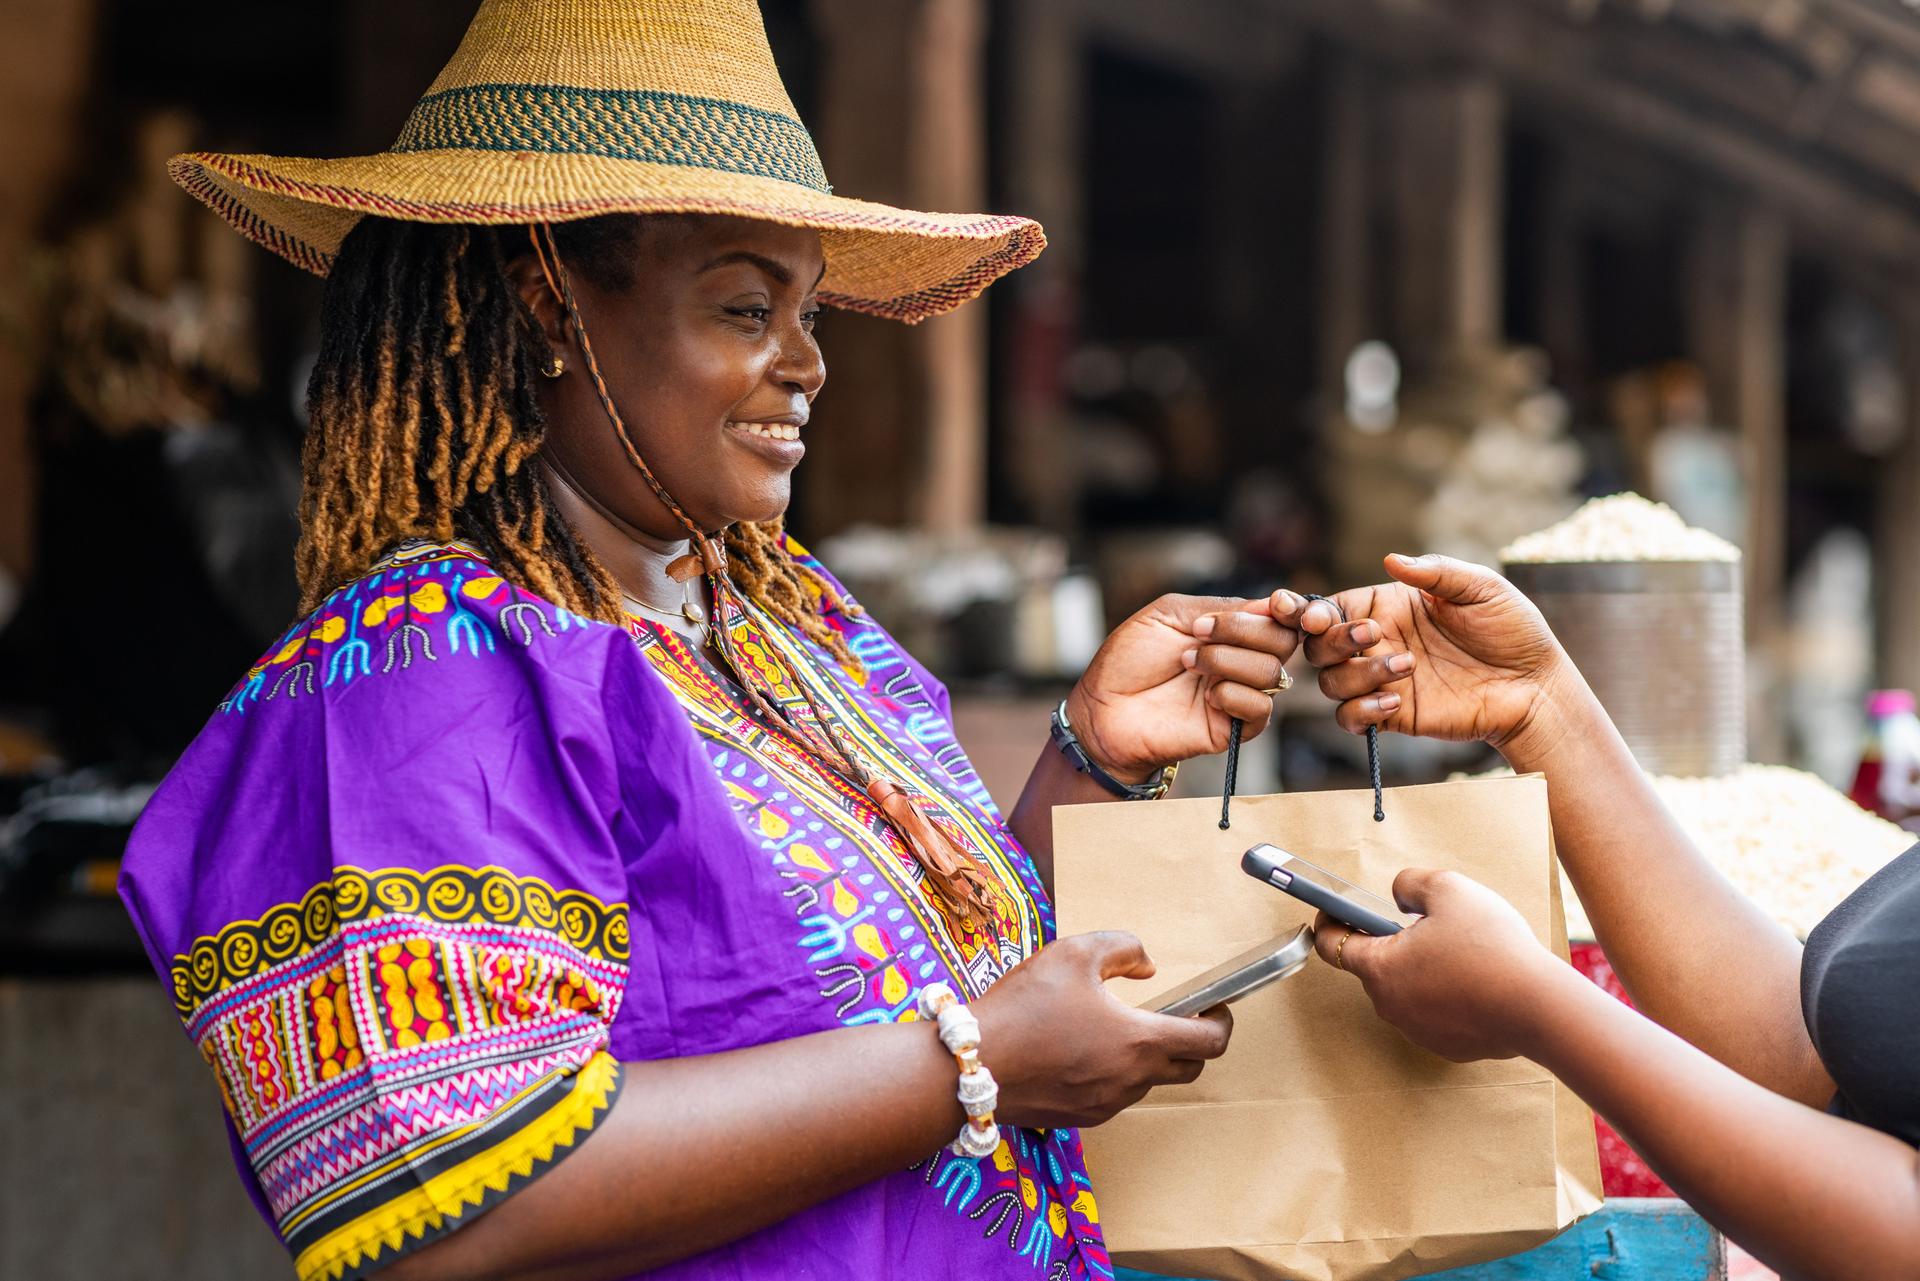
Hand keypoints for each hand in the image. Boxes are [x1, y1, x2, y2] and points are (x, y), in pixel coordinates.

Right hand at [974, 931, 1232, 1128]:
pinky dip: (1115, 1074)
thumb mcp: (1074, 953)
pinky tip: (1084, 1051)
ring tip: (1116, 1028)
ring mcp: (1107, 1105)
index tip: (1216, 1008)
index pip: (1210, 1043)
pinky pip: (1115, 1095)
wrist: (972, 1064)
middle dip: (1190, 1042)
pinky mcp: (1082, 1118)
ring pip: (1148, 1082)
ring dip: (1147, 1058)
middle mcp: (1131, 1081)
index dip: (1222, 1023)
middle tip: (1174, 1016)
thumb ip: (1123, 948)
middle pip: (1188, 1069)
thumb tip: (1148, 967)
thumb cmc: (1023, 1007)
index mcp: (1140, 1042)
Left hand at [1068, 594, 1351, 781]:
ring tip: (1188, 663)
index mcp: (1231, 630)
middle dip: (1244, 630)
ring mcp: (1239, 693)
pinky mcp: (1234, 728)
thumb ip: (1219, 606)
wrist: (1103, 708)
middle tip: (1199, 633)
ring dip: (1226, 661)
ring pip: (1272, 672)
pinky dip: (1233, 694)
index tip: (1275, 603)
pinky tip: (1206, 696)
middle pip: (1283, 641)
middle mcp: (1241, 660)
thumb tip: (1268, 605)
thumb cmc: (1129, 660)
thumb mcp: (1169, 614)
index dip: (1287, 608)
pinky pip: (1260, 708)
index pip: (1278, 616)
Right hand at [1275, 554, 1577, 756]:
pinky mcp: (1392, 714)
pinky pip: (1349, 718)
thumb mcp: (1481, 588)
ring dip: (1356, 674)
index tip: (1318, 616)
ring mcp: (1382, 680)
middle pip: (1318, 645)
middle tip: (1372, 635)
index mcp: (1389, 607)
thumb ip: (1436, 571)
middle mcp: (1378, 643)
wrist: (1535, 686)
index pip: (1331, 606)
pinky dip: (1360, 711)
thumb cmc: (1513, 630)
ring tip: (1408, 667)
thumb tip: (1391, 559)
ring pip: (1330, 682)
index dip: (1312, 611)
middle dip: (1332, 640)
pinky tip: (1396, 700)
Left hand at [1312, 868, 1563, 1061]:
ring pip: (1406, 989)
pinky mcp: (1446, 1045)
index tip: (1333, 908)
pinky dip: (1445, 994)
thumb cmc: (1492, 948)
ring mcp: (1417, 1030)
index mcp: (1380, 968)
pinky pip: (1434, 1011)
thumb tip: (1398, 896)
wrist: (1540, 1007)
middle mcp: (1390, 1005)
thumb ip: (1410, 883)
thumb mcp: (1447, 888)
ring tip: (1459, 950)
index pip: (1330, 945)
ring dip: (1420, 968)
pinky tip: (1474, 979)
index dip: (1329, 921)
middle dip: (1390, 942)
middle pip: (1375, 966)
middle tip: (1425, 923)